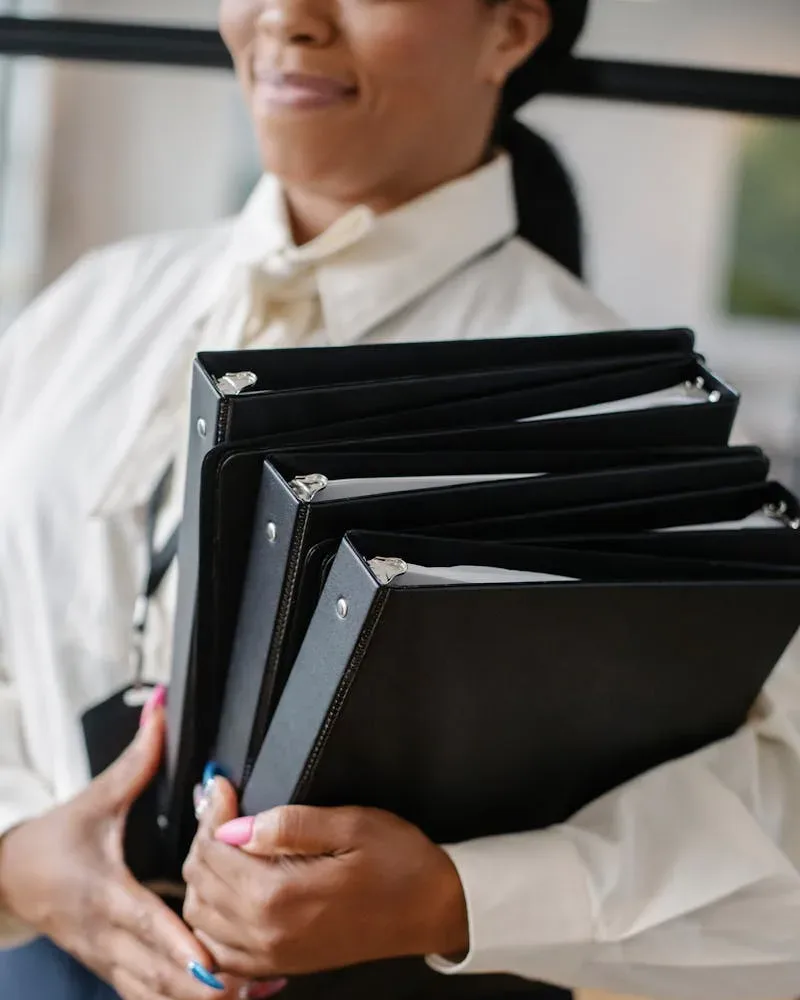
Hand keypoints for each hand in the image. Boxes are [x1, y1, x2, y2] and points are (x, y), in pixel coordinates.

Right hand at [0, 690, 243, 999]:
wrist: (8, 880)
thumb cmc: (53, 840)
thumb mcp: (95, 798)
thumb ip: (137, 758)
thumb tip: (162, 708)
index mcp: (105, 892)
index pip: (147, 923)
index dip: (181, 945)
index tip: (214, 962)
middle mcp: (107, 935)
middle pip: (157, 971)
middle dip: (205, 983)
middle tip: (255, 985)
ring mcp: (107, 958)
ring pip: (153, 993)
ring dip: (197, 998)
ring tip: (250, 997)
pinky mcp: (111, 968)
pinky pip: (145, 996)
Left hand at [182, 776, 468, 980]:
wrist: (431, 911)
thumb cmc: (400, 865)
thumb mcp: (353, 825)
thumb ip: (291, 824)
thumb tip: (238, 824)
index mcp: (281, 896)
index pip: (214, 850)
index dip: (212, 811)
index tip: (221, 786)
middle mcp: (268, 932)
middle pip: (200, 881)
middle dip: (205, 837)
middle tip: (224, 807)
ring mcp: (271, 954)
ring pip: (200, 914)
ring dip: (205, 875)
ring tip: (227, 841)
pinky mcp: (277, 965)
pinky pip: (218, 949)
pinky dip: (212, 917)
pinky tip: (229, 890)